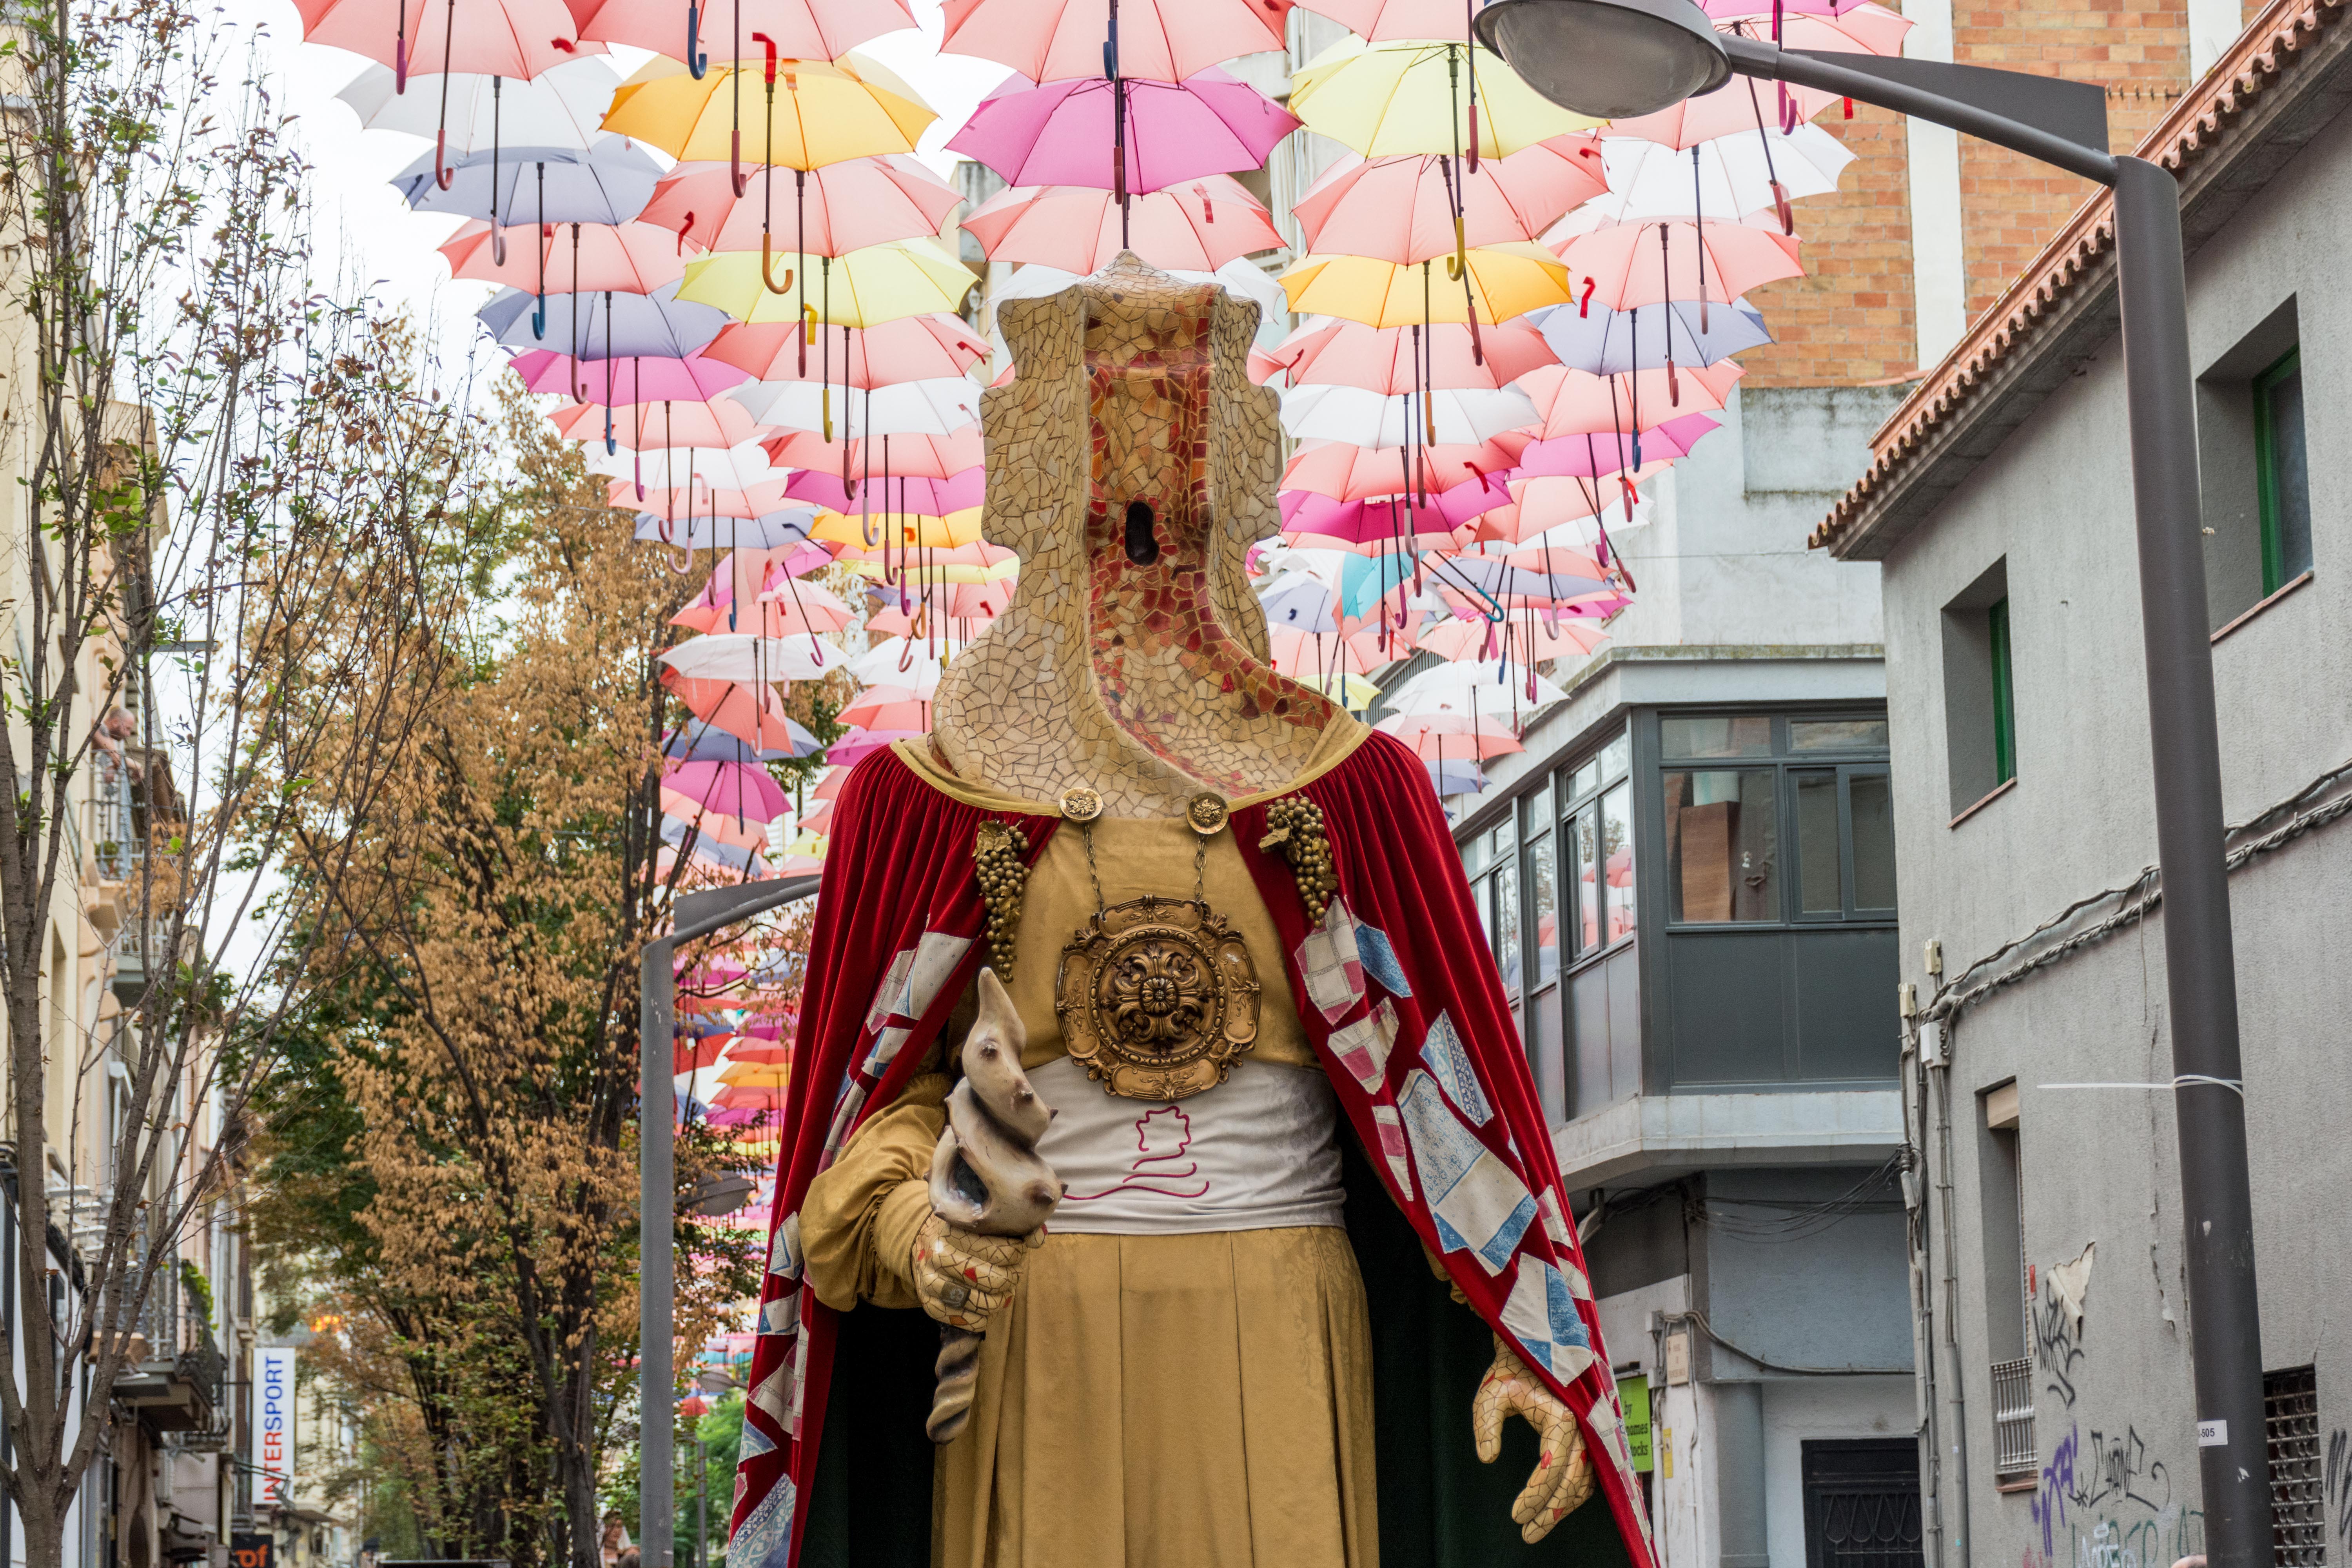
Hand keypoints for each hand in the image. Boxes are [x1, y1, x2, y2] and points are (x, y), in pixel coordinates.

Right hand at [911, 1212, 1042, 1331]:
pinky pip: (971, 1321)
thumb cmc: (963, 1235)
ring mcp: (932, 1284)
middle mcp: (939, 1257)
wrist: (924, 1246)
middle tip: (1012, 1271)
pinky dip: (986, 1316)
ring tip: (1003, 1288)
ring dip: (1002, 1298)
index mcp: (955, 1231)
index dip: (1018, 1253)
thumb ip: (1013, 1230)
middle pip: (996, 1280)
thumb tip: (1036, 1239)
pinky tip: (987, 1301)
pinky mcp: (931, 1306)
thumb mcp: (982, 1224)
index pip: (1003, 1250)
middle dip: (1012, 1277)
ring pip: (985, 1303)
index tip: (1018, 1250)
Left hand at [1472, 1335, 1594, 1543]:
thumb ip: (1486, 1425)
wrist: (1534, 1353)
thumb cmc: (1510, 1373)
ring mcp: (1590, 1432)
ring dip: (1562, 1508)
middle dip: (1550, 1512)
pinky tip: (1553, 1507)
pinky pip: (1587, 1472)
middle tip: (1527, 1535)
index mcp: (1562, 1415)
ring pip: (1584, 1481)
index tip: (1515, 1516)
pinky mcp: (1589, 1436)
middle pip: (1572, 1481)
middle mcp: (1583, 1426)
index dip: (1535, 1495)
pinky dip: (1573, 1493)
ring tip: (1536, 1529)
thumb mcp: (1490, 1395)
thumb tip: (1487, 1458)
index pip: (1552, 1466)